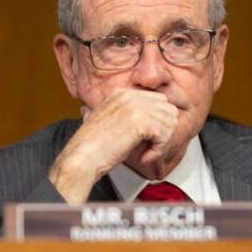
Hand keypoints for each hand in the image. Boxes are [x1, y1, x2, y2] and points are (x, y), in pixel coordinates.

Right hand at [48, 89, 178, 202]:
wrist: (81, 157)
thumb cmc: (93, 147)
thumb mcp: (111, 122)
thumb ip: (129, 115)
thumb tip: (154, 122)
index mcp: (121, 93)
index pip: (158, 100)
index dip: (158, 121)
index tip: (150, 138)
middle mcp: (129, 95)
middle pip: (168, 108)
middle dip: (164, 130)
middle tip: (152, 146)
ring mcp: (135, 106)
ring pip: (170, 121)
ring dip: (163, 142)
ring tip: (148, 152)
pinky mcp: (140, 122)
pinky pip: (165, 135)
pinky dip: (159, 150)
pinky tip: (145, 157)